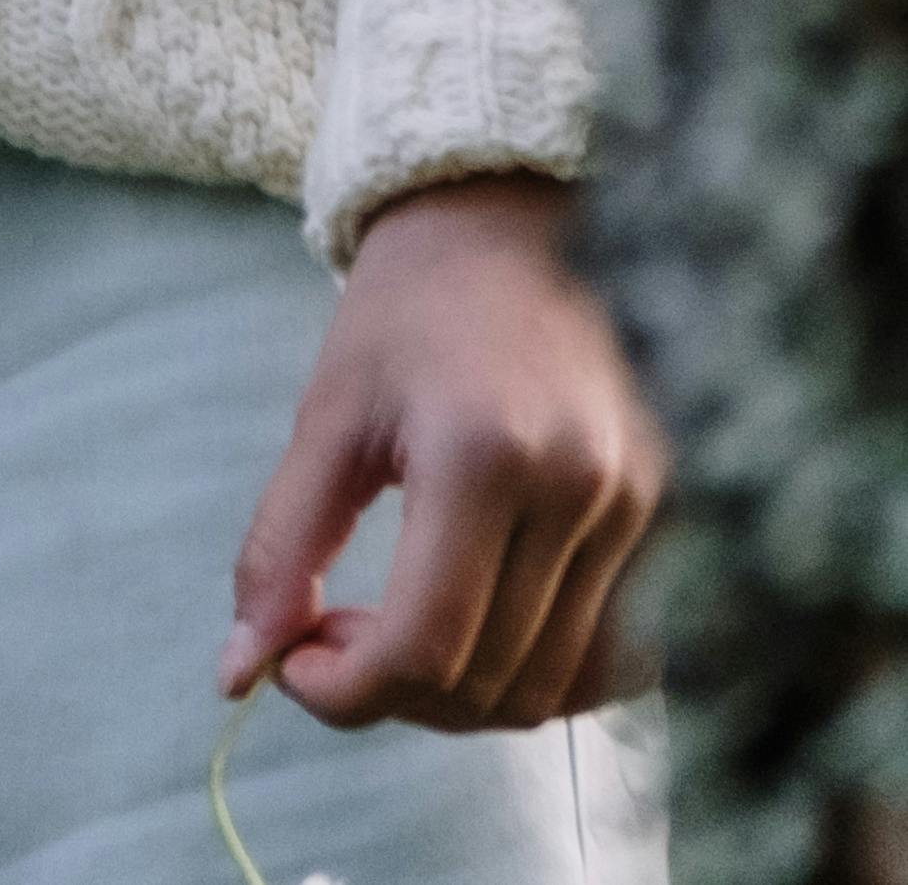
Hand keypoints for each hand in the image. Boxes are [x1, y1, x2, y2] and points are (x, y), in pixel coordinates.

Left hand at [225, 174, 664, 733]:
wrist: (515, 216)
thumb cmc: (412, 304)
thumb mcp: (330, 410)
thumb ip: (283, 545)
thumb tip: (234, 675)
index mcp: (485, 452)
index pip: (426, 645)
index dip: (345, 692)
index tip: (292, 666)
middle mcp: (582, 490)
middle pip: (489, 682)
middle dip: (392, 694)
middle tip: (333, 639)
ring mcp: (646, 510)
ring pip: (554, 690)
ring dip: (465, 698)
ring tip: (402, 633)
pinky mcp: (680, 519)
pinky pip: (619, 663)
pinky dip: (543, 679)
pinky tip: (485, 630)